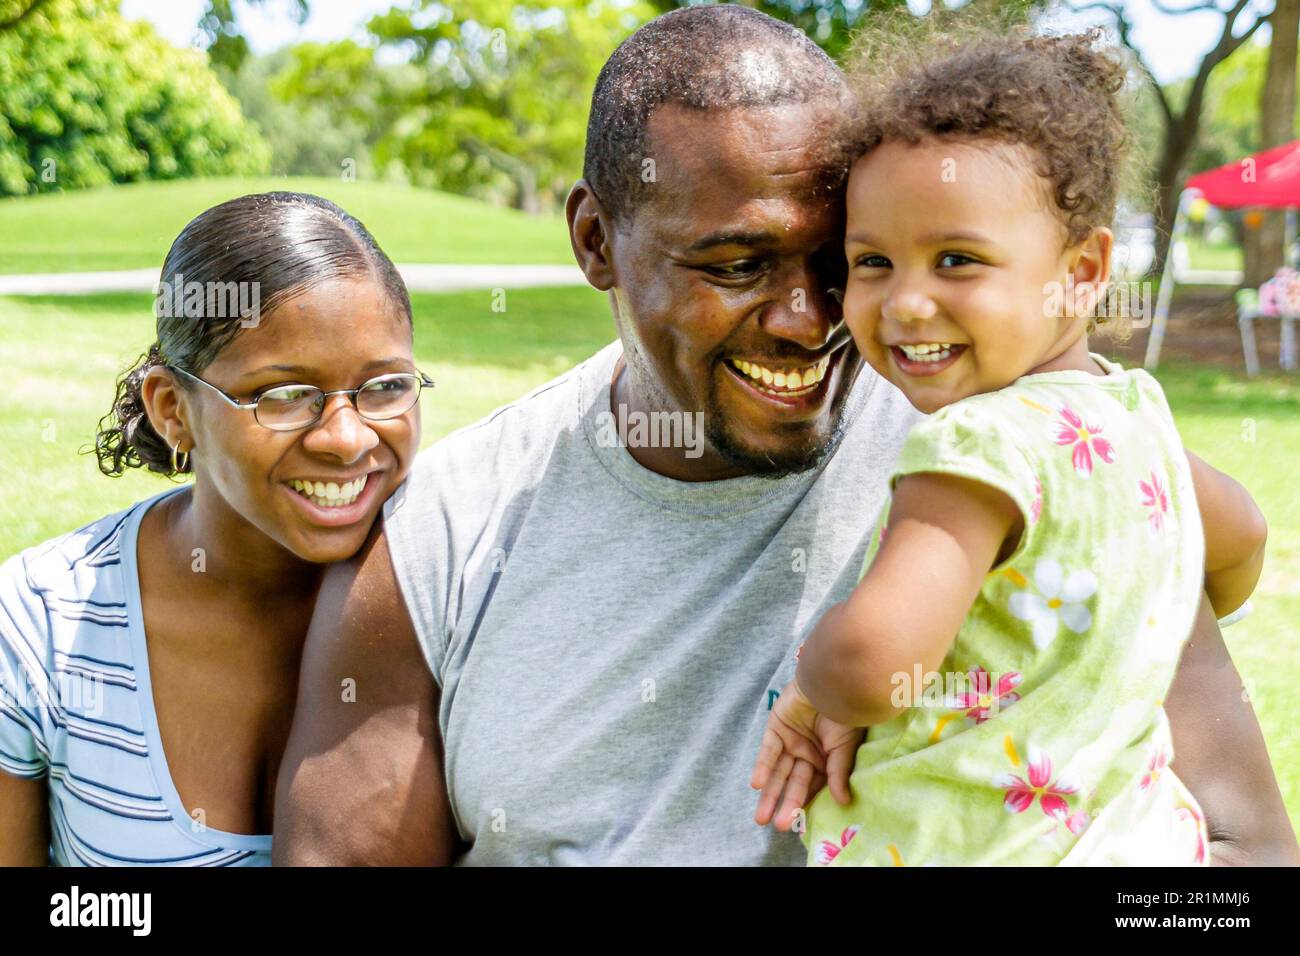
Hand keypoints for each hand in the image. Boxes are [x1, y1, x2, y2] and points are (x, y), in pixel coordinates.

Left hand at [750, 679, 863, 831]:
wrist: (831, 685)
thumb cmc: (844, 716)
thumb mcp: (845, 748)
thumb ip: (838, 774)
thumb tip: (843, 803)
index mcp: (825, 759)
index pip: (813, 787)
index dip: (806, 805)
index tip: (800, 827)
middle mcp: (806, 753)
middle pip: (794, 783)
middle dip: (786, 805)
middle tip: (778, 826)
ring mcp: (790, 741)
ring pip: (778, 773)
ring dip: (770, 794)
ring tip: (761, 818)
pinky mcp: (776, 729)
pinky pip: (768, 752)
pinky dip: (763, 768)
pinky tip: (757, 785)